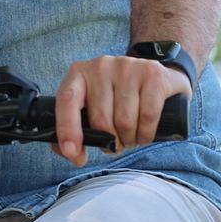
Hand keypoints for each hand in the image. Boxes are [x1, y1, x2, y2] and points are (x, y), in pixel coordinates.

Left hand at [53, 55, 190, 165]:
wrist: (153, 77)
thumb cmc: (117, 98)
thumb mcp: (92, 107)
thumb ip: (76, 130)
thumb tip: (73, 155)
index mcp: (79, 74)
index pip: (67, 100)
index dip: (67, 128)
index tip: (72, 152)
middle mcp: (101, 66)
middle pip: (101, 120)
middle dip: (110, 142)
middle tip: (116, 143)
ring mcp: (127, 67)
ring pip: (125, 121)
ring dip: (129, 139)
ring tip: (131, 135)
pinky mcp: (152, 73)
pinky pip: (147, 115)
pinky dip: (146, 133)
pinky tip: (144, 133)